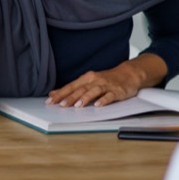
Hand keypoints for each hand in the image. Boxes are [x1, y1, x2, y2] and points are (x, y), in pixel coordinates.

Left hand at [47, 54, 168, 107]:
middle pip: (80, 89)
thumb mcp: (88, 82)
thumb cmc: (106, 79)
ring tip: (77, 105)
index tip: (50, 101)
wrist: (128, 74)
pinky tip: (98, 105)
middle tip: (61, 105)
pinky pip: (109, 96)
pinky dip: (104, 100)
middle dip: (70, 97)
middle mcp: (95, 81)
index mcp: (87, 78)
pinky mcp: (117, 91)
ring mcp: (106, 86)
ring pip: (94, 91)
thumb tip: (54, 93)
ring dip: (85, 98)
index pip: (71, 86)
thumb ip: (72, 88)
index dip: (60, 93)